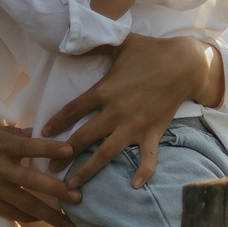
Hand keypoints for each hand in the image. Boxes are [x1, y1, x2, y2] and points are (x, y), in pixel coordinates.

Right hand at [0, 121, 78, 225]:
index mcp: (0, 144)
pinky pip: (10, 213)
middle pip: (35, 181)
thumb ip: (7, 132)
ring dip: (50, 214)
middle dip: (60, 190)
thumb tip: (30, 132)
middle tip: (79, 197)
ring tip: (69, 223)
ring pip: (26, 204)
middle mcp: (0, 168)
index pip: (32, 147)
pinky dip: (27, 218)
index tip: (71, 152)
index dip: (53, 149)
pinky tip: (41, 222)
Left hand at [46, 33, 220, 189]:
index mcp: (104, 90)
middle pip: (83, 137)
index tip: (42, 133)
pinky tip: (133, 186)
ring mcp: (135, 125)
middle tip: (48, 167)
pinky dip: (142, 172)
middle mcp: (116, 112)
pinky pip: (148, 157)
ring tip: (72, 186)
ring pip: (106, 153)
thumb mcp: (121, 42)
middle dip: (63, 153)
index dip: (56, 122)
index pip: (73, 109)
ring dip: (88, 170)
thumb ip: (95, 43)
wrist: (185, 63)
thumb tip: (72, 40)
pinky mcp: (153, 132)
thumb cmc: (151, 51)